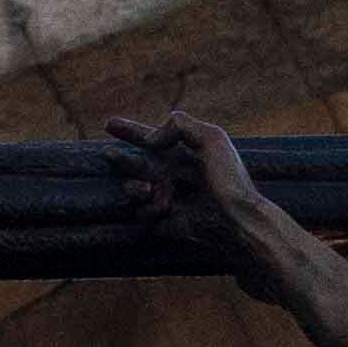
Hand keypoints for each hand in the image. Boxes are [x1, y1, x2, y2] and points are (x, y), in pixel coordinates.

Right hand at [100, 108, 260, 243]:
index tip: (109, 124)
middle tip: (111, 154)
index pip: (151, 139)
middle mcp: (174, 175)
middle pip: (136, 164)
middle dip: (122, 160)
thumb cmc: (229, 178)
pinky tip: (164, 208)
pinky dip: (149, 210)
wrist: (238, 218)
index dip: (130, 131)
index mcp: (184, 153)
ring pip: (134, 190)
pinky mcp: (166, 222)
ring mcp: (168, 199)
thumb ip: (180, 125)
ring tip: (147, 188)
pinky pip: (143, 215)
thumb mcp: (212, 138)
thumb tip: (151, 140)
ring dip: (134, 188)